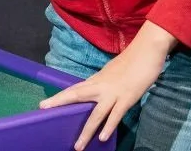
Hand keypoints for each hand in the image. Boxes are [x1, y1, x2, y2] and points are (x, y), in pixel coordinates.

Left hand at [39, 21, 175, 150]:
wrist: (147, 50)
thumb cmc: (132, 61)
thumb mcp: (112, 72)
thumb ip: (103, 83)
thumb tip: (96, 92)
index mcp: (97, 80)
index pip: (74, 89)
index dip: (59, 97)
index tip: (44, 105)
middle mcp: (101, 86)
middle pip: (76, 95)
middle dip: (59, 102)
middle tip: (43, 109)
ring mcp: (113, 93)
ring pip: (96, 114)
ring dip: (86, 131)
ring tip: (78, 146)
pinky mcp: (127, 98)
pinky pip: (116, 115)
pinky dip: (108, 126)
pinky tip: (102, 138)